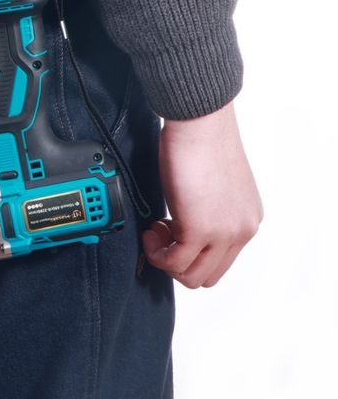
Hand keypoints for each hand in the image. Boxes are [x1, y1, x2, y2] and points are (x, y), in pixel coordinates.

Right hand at [141, 101, 262, 288]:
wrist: (200, 122)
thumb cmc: (203, 139)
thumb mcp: (213, 184)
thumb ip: (207, 208)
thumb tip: (182, 220)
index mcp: (246, 219)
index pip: (220, 259)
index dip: (189, 250)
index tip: (170, 230)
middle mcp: (241, 230)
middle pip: (209, 275)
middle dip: (177, 261)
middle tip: (161, 233)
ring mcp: (223, 233)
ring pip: (193, 276)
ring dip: (166, 259)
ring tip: (155, 231)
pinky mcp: (200, 230)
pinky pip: (175, 262)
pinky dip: (157, 253)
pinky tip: (151, 230)